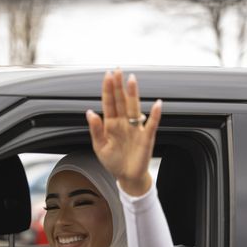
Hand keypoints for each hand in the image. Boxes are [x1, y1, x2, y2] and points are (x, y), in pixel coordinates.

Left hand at [86, 69, 161, 195]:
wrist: (127, 176)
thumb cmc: (113, 162)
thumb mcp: (100, 147)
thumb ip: (96, 130)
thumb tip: (89, 112)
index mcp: (111, 124)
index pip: (109, 103)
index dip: (108, 90)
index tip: (107, 75)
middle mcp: (124, 122)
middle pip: (121, 101)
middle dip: (119, 86)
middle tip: (118, 70)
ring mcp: (136, 128)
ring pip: (134, 108)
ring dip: (133, 94)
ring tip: (132, 80)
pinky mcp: (146, 137)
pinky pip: (152, 124)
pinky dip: (155, 115)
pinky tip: (157, 104)